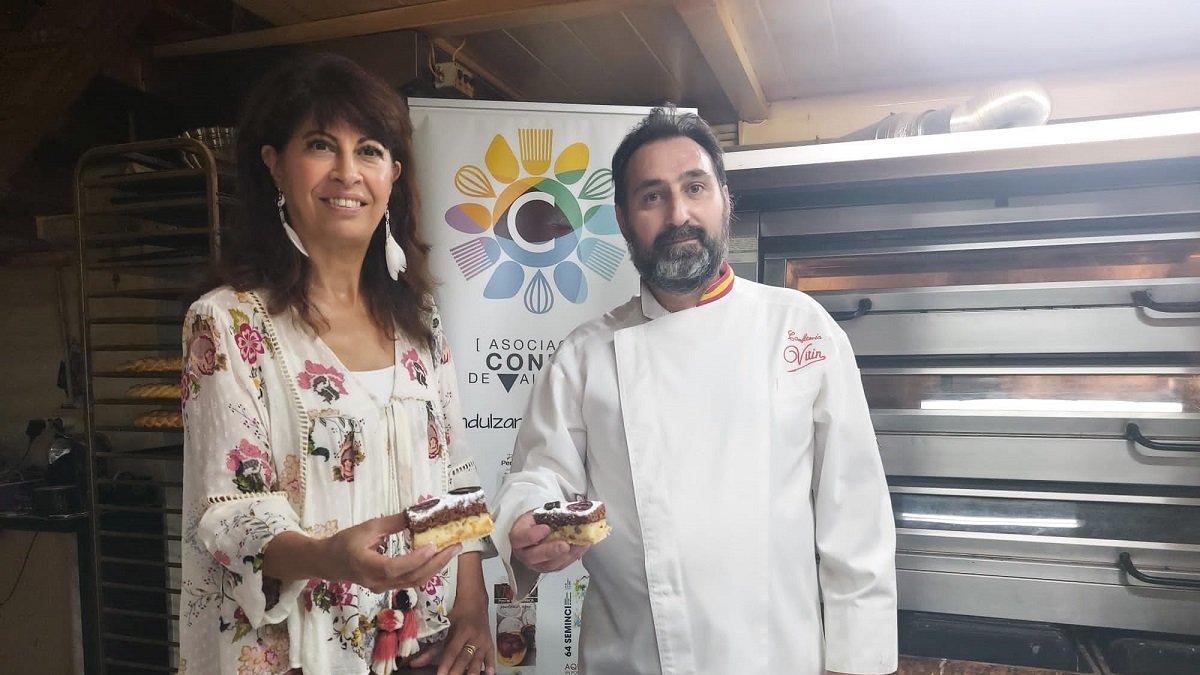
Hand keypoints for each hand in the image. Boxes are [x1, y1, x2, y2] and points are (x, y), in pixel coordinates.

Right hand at [320, 513, 461, 592]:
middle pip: (411, 577)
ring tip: (452, 551)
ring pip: (414, 582)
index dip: (415, 559)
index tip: (432, 546)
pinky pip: (412, 581)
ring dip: (436, 567)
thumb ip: (393, 523)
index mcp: (366, 565)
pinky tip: (438, 558)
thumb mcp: (367, 527)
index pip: (393, 567)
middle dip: (436, 563)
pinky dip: (427, 570)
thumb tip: (417, 513)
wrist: (330, 563)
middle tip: (455, 546)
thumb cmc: (345, 542)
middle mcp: (377, 582)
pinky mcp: (388, 587)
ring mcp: (383, 588)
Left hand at [409, 594, 495, 673]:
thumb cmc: (458, 614)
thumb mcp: (445, 627)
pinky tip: (489, 673)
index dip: (446, 664)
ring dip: (473, 671)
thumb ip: (431, 648)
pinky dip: (490, 665)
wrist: (475, 602)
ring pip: (477, 660)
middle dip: (457, 671)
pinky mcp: (490, 644)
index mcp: (462, 631)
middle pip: (464, 658)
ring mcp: (483, 641)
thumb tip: (416, 663)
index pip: (452, 651)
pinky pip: (491, 656)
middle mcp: (474, 637)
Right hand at [510, 511, 588, 572]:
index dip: (532, 535)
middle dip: (550, 551)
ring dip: (566, 555)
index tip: (546, 528)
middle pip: (532, 557)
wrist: (540, 528)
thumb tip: (570, 511)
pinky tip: (581, 547)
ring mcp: (536, 563)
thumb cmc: (539, 521)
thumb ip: (550, 514)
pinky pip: (560, 565)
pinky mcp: (549, 567)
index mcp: (518, 535)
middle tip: (564, 545)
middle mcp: (524, 552)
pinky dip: (573, 556)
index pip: (519, 538)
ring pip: (548, 565)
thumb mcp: (540, 513)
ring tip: (578, 545)